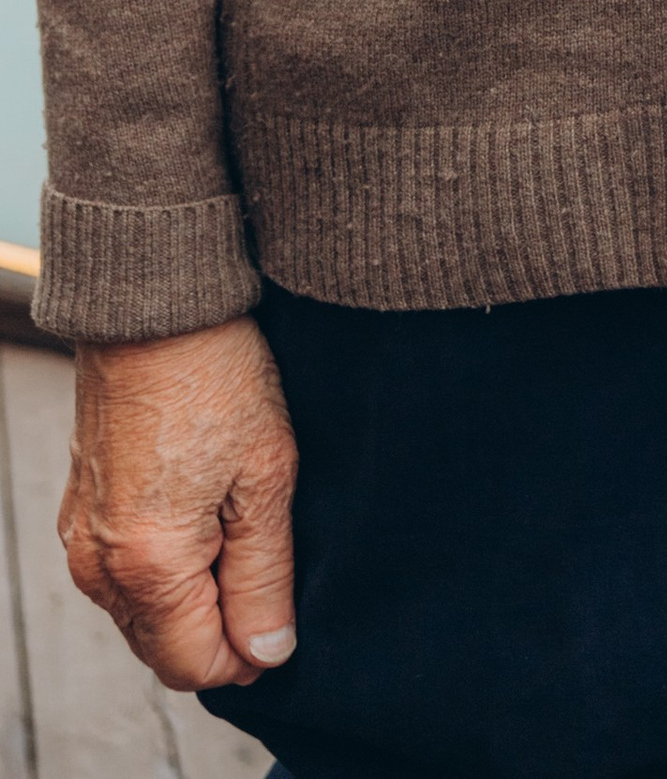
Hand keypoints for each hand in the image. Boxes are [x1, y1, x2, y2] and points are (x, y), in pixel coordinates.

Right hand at [61, 315, 297, 688]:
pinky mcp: (79, 510)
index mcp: (147, 565)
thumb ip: (265, 576)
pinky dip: (163, 565)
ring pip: (143, 614)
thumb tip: (269, 653)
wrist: (155, 304)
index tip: (283, 614)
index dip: (248, 655)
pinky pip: (122, 574)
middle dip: (218, 628)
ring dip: (192, 596)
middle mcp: (99, 566)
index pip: (194, 666)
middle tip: (266, 560)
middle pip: (163, 648)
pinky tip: (202, 506)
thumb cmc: (218, 377)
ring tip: (237, 521)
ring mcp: (80, 539)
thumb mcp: (266, 477)